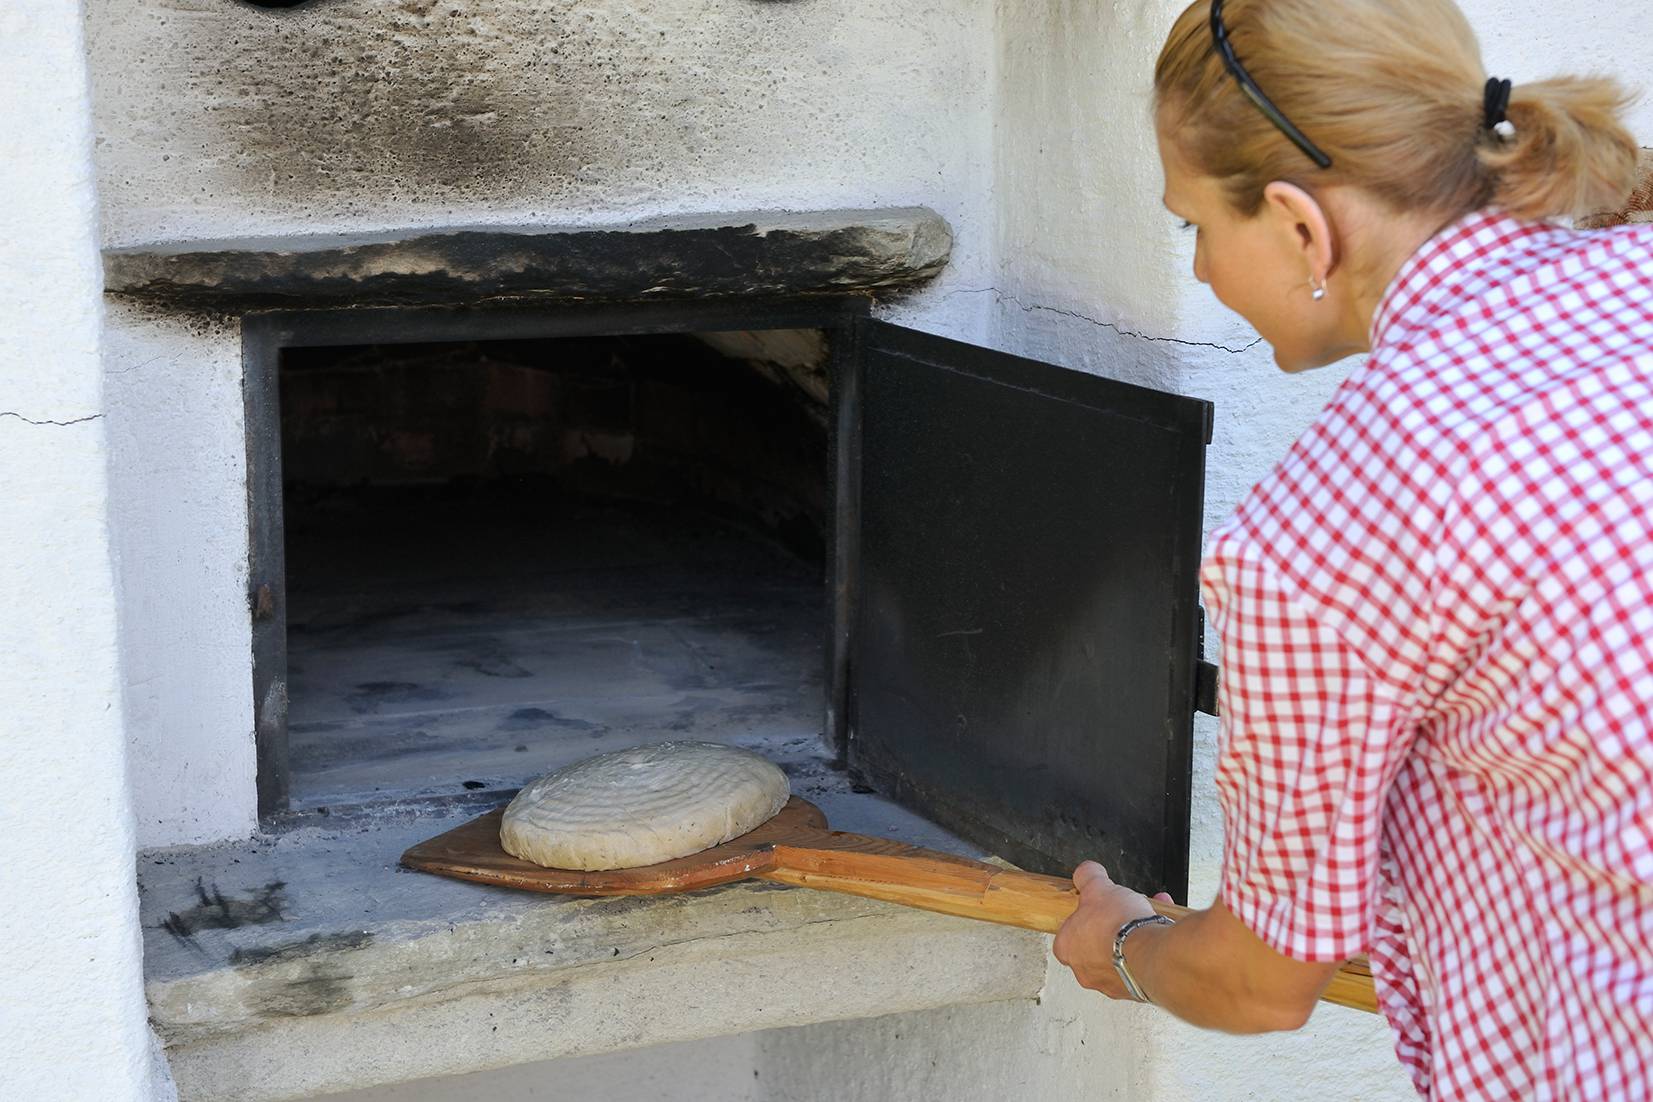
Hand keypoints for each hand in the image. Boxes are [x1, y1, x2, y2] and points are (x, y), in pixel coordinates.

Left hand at [1051, 860, 1171, 998]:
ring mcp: (1111, 983)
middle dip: (1112, 926)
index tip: (1098, 907)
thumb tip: (1086, 871)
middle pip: (1096, 944)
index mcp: (1068, 948)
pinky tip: (1160, 931)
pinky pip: (1141, 965)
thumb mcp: (1098, 886)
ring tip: (1148, 917)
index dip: (1085, 916)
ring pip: (1121, 955)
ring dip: (1133, 936)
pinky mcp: (1136, 990)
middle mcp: (1086, 971)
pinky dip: (1149, 950)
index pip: (1068, 932)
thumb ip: (1087, 876)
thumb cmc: (1118, 926)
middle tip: (1125, 913)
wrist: (1151, 954)